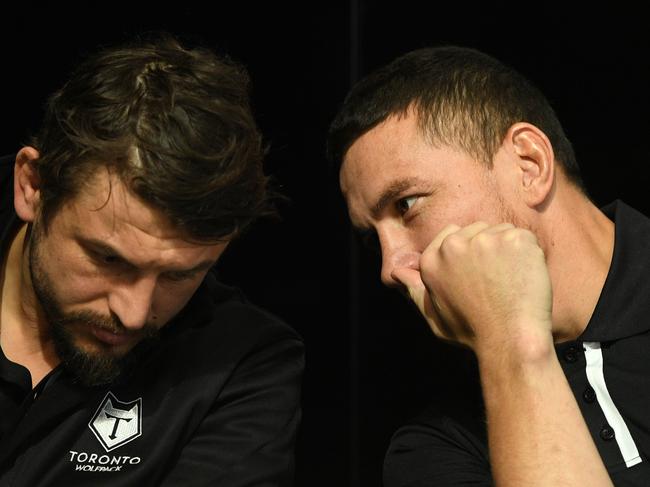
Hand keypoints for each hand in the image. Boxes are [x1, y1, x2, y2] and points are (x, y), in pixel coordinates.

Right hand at [391, 222, 552, 355]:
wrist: (510, 340)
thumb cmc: (472, 331)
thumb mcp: (434, 313)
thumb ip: (415, 289)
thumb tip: (396, 272)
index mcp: (431, 260)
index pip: (452, 233)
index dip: (468, 250)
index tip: (478, 271)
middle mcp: (453, 246)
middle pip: (477, 229)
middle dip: (488, 248)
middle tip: (496, 280)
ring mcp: (484, 240)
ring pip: (501, 231)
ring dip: (509, 250)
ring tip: (510, 281)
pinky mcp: (513, 240)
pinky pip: (524, 237)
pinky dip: (529, 254)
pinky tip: (525, 277)